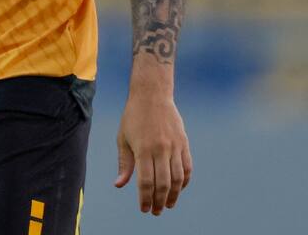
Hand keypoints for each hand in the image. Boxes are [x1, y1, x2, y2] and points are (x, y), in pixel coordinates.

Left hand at [114, 87, 192, 214]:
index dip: (145, 199)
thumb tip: (120, 185)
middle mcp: (160, 149)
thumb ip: (124, 163)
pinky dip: (184, 181)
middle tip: (156, 211)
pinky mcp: (184, 143)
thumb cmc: (133, 117)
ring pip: (178, 178)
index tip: (144, 209)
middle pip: (163, 183)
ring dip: (173, 195)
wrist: (152, 94)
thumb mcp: (123, 138)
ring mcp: (174, 146)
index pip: (146, 182)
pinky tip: (178, 189)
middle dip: (159, 201)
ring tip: (167, 205)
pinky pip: (187, 167)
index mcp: (143, 149)